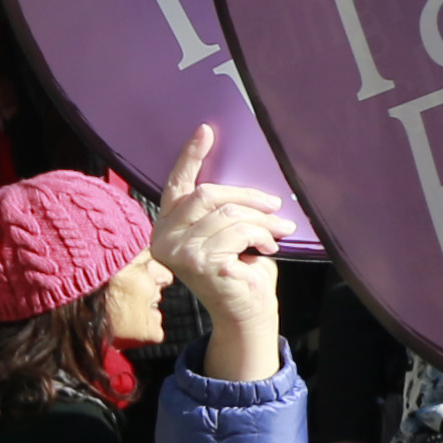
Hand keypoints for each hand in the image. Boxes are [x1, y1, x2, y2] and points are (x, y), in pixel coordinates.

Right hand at [154, 124, 286, 382]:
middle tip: (276, 205)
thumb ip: (225, 211)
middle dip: (248, 196)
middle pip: (207, 194)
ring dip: (262, 220)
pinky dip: (262, 235)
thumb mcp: (229, 234)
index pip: (177, 185)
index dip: (191, 156)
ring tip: (278, 232)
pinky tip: (268, 249)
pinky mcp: (199, 262)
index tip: (206, 130)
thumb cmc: (241, 270)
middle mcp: (164, 238)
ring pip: (228, 213)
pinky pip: (239, 231)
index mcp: (167, 227)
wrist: (247, 312)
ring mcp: (178, 251)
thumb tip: (248, 184)